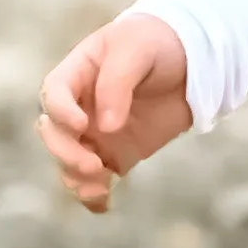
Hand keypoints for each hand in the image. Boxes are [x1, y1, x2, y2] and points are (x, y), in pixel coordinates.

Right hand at [37, 11, 192, 211]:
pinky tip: (102, 205)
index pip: (53, 95)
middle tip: (93, 165)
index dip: (61, 112)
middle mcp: (80, 106)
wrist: (194, 60)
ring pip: (69, 161)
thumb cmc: (157, 43)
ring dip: (76, 177)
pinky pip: (96, 180)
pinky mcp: (117, 154)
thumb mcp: (136, 49)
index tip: (83, 124)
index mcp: (77, 73)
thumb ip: (117, 83)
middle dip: (66, 152)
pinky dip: (93, 196)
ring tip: (99, 187)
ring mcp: (96, 133)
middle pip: (54, 134)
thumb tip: (105, 127)